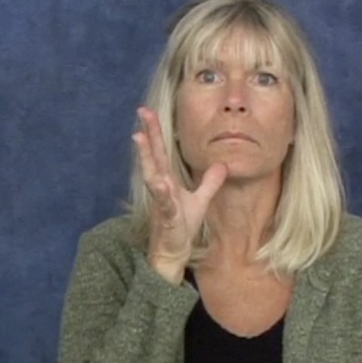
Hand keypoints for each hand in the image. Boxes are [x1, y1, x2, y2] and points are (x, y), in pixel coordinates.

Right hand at [133, 107, 227, 283]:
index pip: (160, 151)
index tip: (147, 110)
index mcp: (167, 180)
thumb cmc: (181, 226)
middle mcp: (161, 187)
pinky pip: (164, 203)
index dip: (155, 131)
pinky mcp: (167, 217)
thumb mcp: (200, 200)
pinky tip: (161, 183)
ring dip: (146, 157)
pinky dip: (161, 193)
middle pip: (153, 156)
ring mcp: (161, 201)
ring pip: (152, 175)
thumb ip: (210, 182)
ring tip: (140, 138)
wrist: (174, 252)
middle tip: (142, 111)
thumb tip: (221, 164)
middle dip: (148, 134)